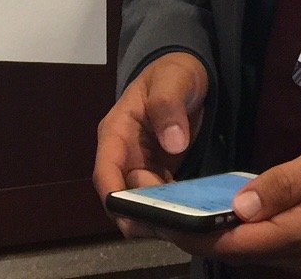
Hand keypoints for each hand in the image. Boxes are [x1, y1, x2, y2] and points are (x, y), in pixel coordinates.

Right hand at [93, 51, 209, 237]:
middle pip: (122, 196)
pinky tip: (195, 218)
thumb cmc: (173, 74)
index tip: (131, 217)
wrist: (186, 76)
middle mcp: (123, 155)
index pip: (105, 171)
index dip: (114, 196)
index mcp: (116, 132)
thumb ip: (168, 105)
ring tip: (187, 227)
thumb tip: (172, 143)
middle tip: (174, 227)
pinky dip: (174, 212)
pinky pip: (161, 201)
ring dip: (160, 218)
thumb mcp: (172, 80)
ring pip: (141, 204)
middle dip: (142, 215)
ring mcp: (140, 167)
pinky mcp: (158, 176)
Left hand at [161, 132, 300, 275]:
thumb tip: (238, 207)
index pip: (237, 246)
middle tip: (165, 212)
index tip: (161, 220)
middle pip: (241, 258)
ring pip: (257, 261)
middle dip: (202, 238)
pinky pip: (277, 258)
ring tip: (189, 213)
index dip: (195, 236)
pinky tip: (234, 220)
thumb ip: (285, 185)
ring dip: (224, 241)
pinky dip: (250, 242)